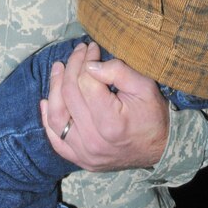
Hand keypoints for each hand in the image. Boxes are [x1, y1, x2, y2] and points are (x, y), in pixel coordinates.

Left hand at [40, 42, 169, 170]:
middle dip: (72, 67)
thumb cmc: (153, 114)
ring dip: (54, 88)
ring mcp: (84, 153)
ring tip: (58, 68)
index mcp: (111, 123)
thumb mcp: (144, 86)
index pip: (86, 83)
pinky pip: (55, 139)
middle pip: (69, 95)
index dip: (86, 60)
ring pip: (56, 116)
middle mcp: (94, 141)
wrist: (161, 148)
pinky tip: (46, 100)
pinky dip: (47, 118)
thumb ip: (117, 71)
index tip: (92, 48)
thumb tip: (90, 64)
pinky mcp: (80, 159)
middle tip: (78, 51)